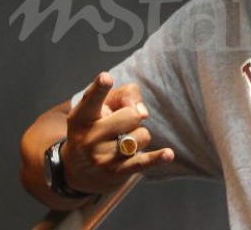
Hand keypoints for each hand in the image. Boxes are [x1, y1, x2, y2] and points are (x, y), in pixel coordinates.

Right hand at [61, 72, 174, 193]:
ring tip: (122, 142)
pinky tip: (169, 154)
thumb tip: (142, 112)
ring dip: (139, 136)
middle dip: (132, 117)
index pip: (92, 100)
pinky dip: (157, 158)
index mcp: (81, 117)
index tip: (106, 77)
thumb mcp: (104, 105)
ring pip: (142, 135)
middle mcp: (89, 138)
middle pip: (131, 115)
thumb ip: (125, 95)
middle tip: (119, 126)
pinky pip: (142, 162)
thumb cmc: (99, 126)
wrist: (81, 170)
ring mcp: (102, 157)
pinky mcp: (118, 172)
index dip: (100, 88)